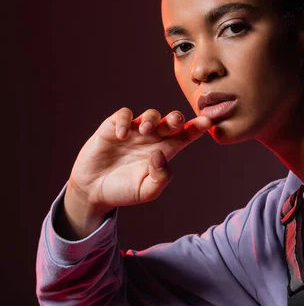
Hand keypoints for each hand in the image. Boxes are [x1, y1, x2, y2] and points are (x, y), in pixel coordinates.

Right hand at [67, 107, 211, 212]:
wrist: (93, 191)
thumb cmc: (123, 191)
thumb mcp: (146, 191)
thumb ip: (160, 177)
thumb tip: (160, 154)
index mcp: (164, 152)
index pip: (185, 136)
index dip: (196, 128)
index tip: (207, 122)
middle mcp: (152, 139)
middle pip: (170, 121)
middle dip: (176, 118)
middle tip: (175, 122)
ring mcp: (134, 131)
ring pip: (150, 115)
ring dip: (151, 119)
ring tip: (145, 132)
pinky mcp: (113, 127)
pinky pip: (124, 115)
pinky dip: (125, 121)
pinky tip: (121, 135)